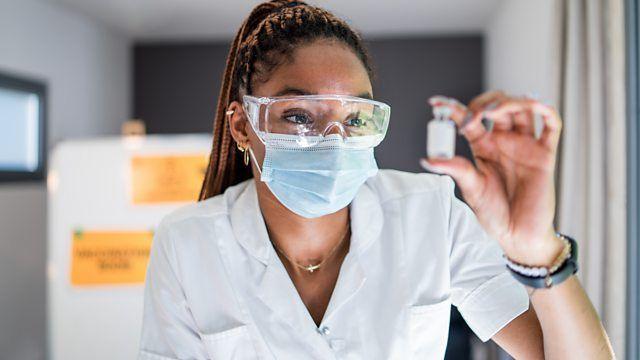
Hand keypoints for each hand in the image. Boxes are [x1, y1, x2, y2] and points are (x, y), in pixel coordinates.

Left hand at [422, 91, 563, 265]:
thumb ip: (455, 169)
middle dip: (482, 103)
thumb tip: (426, 159)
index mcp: (483, 147)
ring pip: (522, 108)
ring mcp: (525, 145)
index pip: (468, 119)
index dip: (453, 108)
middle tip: (471, 117)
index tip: (436, 102)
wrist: (518, 235)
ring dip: (509, 101)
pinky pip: (552, 125)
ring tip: (493, 111)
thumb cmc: (494, 214)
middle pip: (496, 106)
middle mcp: (504, 141)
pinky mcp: (545, 154)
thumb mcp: (471, 189)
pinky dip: (545, 109)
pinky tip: (533, 105)